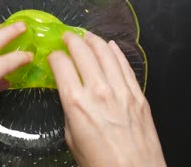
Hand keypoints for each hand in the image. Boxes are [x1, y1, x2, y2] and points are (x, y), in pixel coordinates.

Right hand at [48, 32, 165, 166]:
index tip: (52, 56)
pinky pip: (125, 65)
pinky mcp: (138, 94)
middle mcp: (98, 90)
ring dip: (94, 40)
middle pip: (83, 52)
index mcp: (76, 103)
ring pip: (106, 53)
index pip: (61, 65)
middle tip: (67, 36)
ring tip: (86, 36)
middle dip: (72, 40)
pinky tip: (110, 46)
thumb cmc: (98, 163)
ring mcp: (121, 90)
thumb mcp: (72, 138)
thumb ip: (70, 110)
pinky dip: (116, 52)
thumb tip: (71, 93)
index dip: (54, 56)